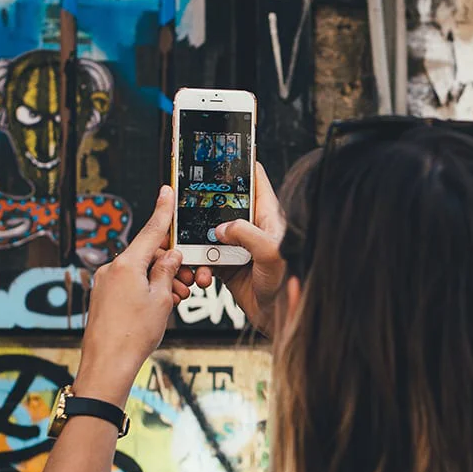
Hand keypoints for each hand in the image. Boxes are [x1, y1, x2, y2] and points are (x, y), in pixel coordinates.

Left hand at [74, 186, 182, 406]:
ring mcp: (104, 283)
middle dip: (170, 264)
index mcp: (127, 264)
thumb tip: (170, 256)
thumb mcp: (162, 299)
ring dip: (160, 281)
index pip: (151, 230)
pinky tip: (159, 306)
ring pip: (140, 271)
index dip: (163, 211)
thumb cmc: (135, 334)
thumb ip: (167, 271)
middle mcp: (112, 269)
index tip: (166, 190)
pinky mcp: (102, 297)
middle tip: (189, 280)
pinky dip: (146, 289)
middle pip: (147, 254)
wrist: (108, 364)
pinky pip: (129, 284)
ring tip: (176, 300)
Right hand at [175, 162, 285, 333]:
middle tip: (186, 206)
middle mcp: (252, 227)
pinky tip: (200, 275)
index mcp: (268, 216)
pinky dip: (198, 265)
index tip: (222, 153)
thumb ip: (247, 235)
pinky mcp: (227, 264)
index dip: (240, 164)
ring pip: (208, 232)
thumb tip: (223, 228)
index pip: (255, 180)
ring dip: (196, 242)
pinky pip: (205, 257)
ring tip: (189, 252)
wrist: (278, 318)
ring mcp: (238, 245)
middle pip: (223, 204)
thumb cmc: (286, 284)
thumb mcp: (271, 253)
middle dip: (204, 206)